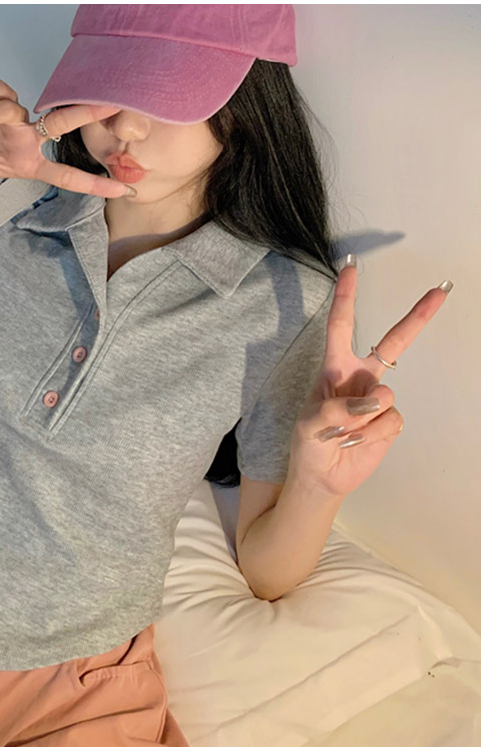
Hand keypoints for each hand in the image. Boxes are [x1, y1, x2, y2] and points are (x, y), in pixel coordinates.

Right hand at [0, 78, 131, 198]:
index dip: (94, 185)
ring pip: (10, 109)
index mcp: (28, 165)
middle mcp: (29, 140)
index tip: (123, 189)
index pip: (66, 177)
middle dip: (87, 114)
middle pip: (62, 124)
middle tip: (113, 106)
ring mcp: (18, 117)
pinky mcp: (4, 96)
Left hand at [288, 258, 451, 497]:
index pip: (340, 327)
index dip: (345, 297)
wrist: (322, 478)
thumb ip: (337, 410)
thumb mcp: (309, 425)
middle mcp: (360, 378)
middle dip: (416, 318)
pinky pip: (392, 421)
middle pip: (393, 343)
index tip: (350, 268)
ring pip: (386, 398)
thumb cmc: (308, 445)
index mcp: (334, 370)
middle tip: (438, 292)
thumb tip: (374, 403)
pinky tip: (358, 443)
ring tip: (343, 434)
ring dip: (365, 420)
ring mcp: (377, 400)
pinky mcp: (390, 421)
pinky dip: (374, 435)